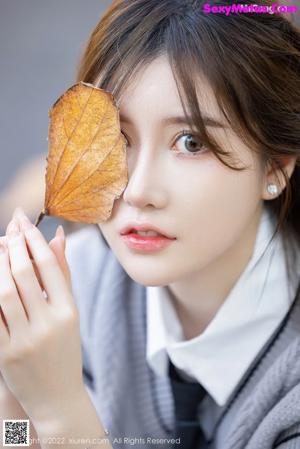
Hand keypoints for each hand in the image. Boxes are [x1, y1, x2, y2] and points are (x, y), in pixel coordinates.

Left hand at [0, 208, 84, 429]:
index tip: (24, 221)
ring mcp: (24, 341)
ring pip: (3, 293)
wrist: (56, 397)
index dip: (34, 239)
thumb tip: (58, 237)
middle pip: (24, 274)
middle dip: (14, 245)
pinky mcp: (4, 354)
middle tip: (10, 227)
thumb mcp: (70, 312)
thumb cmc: (65, 350)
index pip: (50, 266)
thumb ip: (63, 274)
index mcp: (68, 312)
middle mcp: (48, 325)